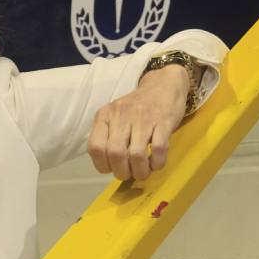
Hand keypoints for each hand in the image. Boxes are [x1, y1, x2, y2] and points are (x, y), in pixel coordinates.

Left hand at [87, 64, 190, 180]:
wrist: (163, 85)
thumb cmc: (136, 107)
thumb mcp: (114, 116)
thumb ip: (108, 136)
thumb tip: (109, 167)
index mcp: (105, 115)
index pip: (95, 147)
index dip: (102, 165)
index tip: (111, 168)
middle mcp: (121, 115)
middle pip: (115, 154)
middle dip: (122, 172)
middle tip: (129, 174)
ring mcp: (143, 118)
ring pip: (137, 154)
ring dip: (140, 171)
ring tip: (143, 171)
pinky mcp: (164, 121)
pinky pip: (158, 149)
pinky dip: (157, 163)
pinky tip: (156, 162)